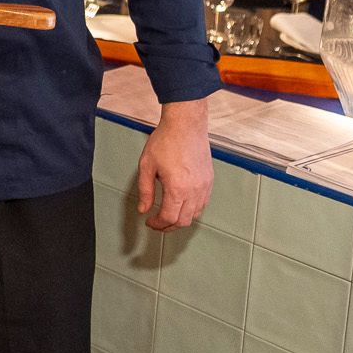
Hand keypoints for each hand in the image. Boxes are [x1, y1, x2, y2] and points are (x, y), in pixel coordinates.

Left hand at [137, 97, 212, 230]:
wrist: (186, 125)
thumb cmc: (166, 141)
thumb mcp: (147, 166)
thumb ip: (145, 191)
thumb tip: (143, 209)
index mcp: (177, 188)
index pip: (169, 218)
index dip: (157, 224)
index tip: (149, 222)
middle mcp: (194, 191)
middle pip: (183, 221)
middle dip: (169, 226)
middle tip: (158, 223)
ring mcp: (204, 186)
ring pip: (195, 215)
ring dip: (181, 219)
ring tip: (169, 216)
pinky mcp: (209, 181)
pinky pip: (203, 204)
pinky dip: (192, 210)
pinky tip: (182, 205)